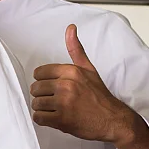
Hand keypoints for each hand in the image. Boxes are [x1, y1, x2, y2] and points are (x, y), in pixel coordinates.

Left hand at [30, 25, 136, 144]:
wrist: (113, 120)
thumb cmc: (99, 95)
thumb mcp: (89, 69)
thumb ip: (76, 49)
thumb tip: (70, 28)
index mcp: (71, 71)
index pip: (39, 73)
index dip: (44, 81)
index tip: (53, 87)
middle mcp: (66, 85)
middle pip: (35, 88)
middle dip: (43, 95)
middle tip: (56, 100)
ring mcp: (63, 103)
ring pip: (36, 103)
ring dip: (44, 108)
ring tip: (57, 109)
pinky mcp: (61, 120)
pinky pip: (39, 118)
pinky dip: (44, 120)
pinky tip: (56, 118)